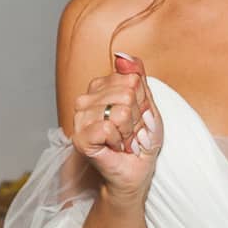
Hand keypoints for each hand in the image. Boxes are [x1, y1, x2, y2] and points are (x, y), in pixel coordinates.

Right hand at [70, 52, 161, 201]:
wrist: (135, 173)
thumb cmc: (140, 142)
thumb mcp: (147, 105)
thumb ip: (137, 77)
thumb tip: (123, 55)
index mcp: (100, 88)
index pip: (131, 79)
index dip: (141, 102)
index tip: (135, 118)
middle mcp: (86, 99)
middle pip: (127, 94)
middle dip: (136, 118)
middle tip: (130, 132)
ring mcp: (80, 118)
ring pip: (119, 111)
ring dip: (128, 132)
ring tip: (123, 141)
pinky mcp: (80, 137)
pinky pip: (108, 128)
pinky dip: (119, 141)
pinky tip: (114, 147)